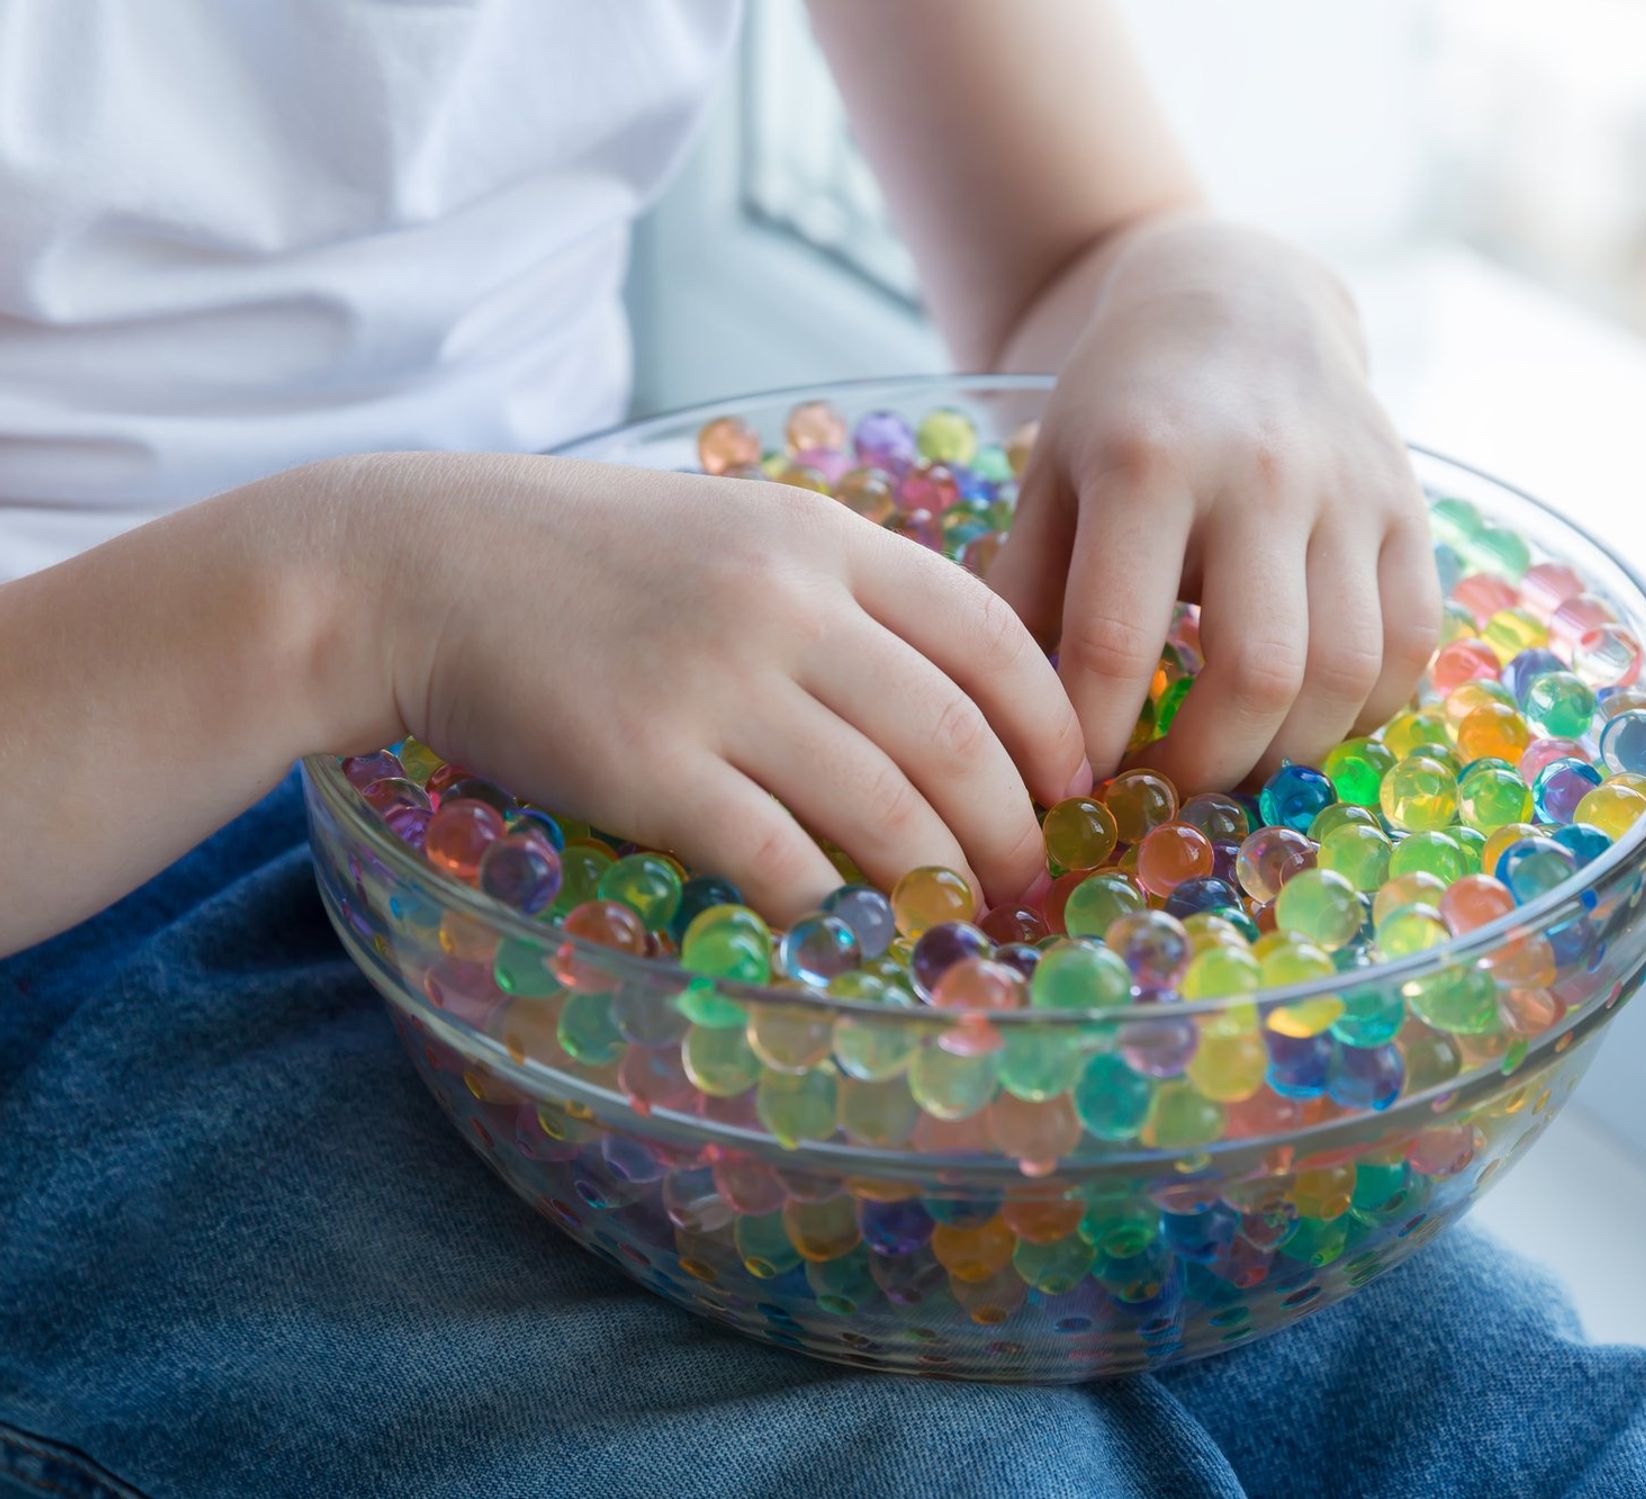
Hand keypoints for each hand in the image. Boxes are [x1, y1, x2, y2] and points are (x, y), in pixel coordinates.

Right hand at [317, 453, 1089, 917]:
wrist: (418, 565)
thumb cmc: (581, 558)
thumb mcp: (731, 531)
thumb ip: (837, 592)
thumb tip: (946, 690)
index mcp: (821, 537)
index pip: (990, 633)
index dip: (1052, 721)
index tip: (1072, 783)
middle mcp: (786, 603)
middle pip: (958, 734)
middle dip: (1014, 824)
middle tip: (1027, 877)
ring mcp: (717, 682)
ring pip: (885, 806)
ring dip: (939, 880)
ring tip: (959, 918)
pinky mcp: (647, 762)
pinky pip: (779, 857)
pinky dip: (829, 907)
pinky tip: (845, 931)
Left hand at [987, 219, 1439, 790]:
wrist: (1237, 302)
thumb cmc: (1122, 408)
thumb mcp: (1049, 478)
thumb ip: (1023, 596)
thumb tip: (1005, 730)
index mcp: (1147, 461)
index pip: (1114, 641)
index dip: (1092, 739)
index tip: (1074, 785)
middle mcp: (1261, 473)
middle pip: (1257, 673)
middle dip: (1204, 767)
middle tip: (1163, 796)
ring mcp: (1350, 491)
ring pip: (1346, 671)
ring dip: (1288, 752)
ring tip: (1234, 765)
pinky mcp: (1410, 510)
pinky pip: (1408, 646)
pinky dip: (1361, 711)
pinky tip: (1304, 718)